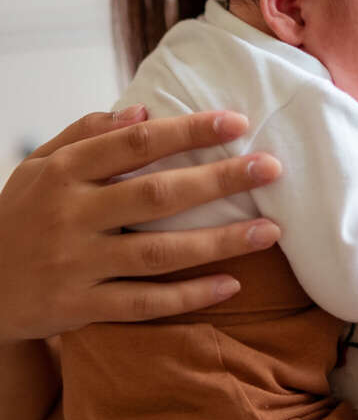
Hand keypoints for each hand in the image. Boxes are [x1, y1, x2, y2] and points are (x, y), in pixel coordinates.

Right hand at [0, 106, 281, 342]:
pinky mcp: (79, 308)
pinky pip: (144, 303)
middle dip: (220, 180)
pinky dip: (189, 295)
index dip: (189, 131)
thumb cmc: (19, 216)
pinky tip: (232, 284)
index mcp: (64, 172)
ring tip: (271, 230)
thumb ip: (88, 134)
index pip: (137, 143)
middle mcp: (71, 215)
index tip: (237, 122)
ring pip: (159, 253)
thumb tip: (145, 111)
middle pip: (157, 195)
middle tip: (271, 169)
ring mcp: (76, 264)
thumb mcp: (39, 165)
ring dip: (219, 242)